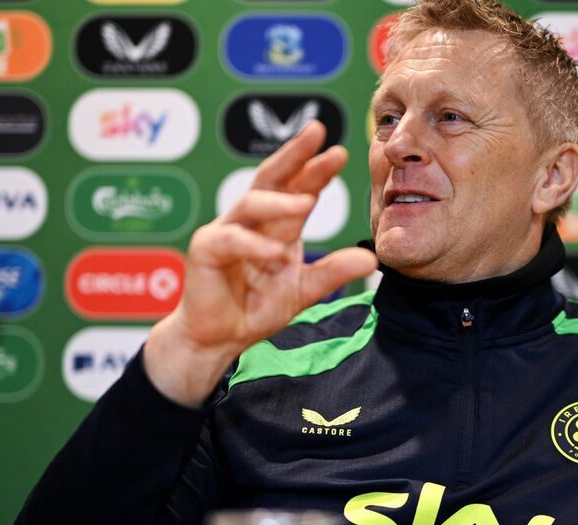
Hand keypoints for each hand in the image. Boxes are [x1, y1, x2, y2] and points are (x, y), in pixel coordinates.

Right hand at [144, 122, 378, 405]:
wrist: (221, 338)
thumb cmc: (256, 307)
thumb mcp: (304, 289)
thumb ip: (333, 272)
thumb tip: (371, 259)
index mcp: (276, 224)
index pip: (298, 188)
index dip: (317, 170)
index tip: (341, 153)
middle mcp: (250, 220)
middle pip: (271, 177)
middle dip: (293, 155)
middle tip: (316, 133)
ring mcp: (225, 231)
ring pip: (251, 204)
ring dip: (279, 202)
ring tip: (307, 203)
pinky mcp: (205, 250)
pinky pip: (232, 241)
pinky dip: (255, 246)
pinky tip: (276, 253)